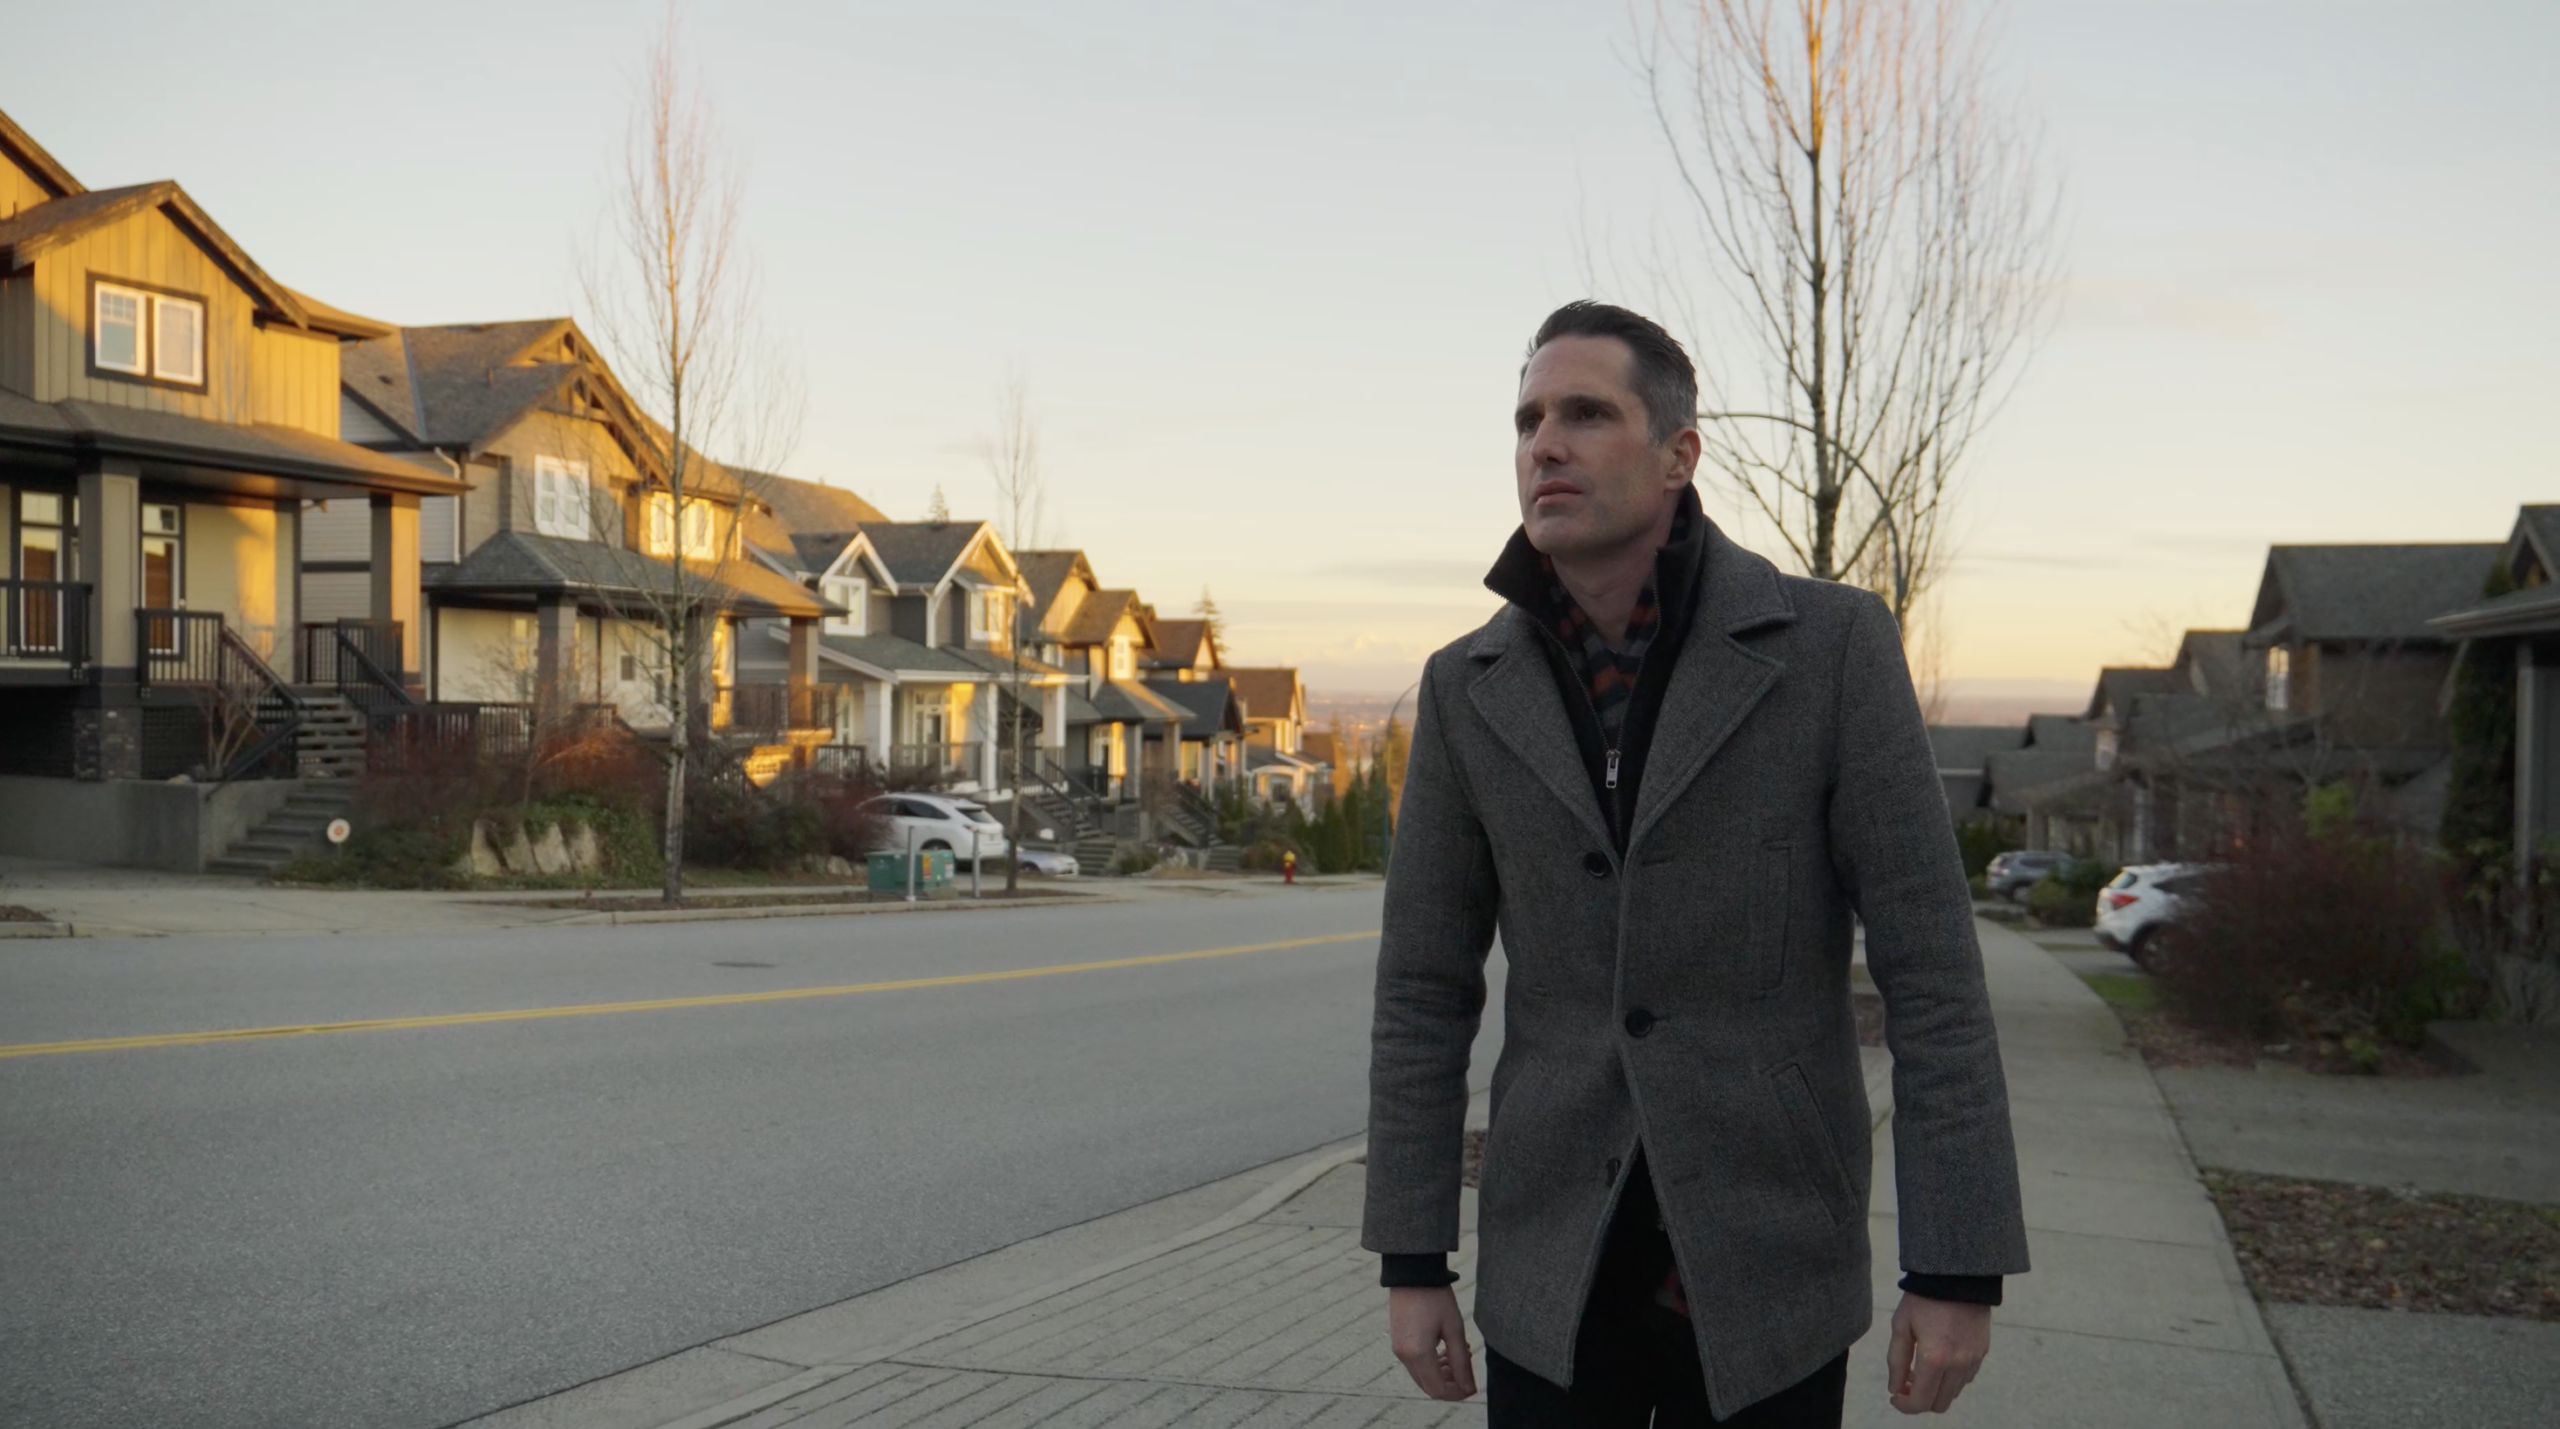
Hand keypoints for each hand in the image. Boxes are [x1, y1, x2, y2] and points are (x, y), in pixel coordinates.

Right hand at [1388, 1286, 1477, 1400]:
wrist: (1412, 1273)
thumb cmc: (1436, 1297)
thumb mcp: (1454, 1329)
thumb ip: (1462, 1362)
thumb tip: (1469, 1388)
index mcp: (1418, 1353)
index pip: (1438, 1390)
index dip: (1457, 1393)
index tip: (1472, 1386)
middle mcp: (1404, 1356)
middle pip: (1429, 1386)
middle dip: (1451, 1383)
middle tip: (1467, 1367)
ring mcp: (1398, 1350)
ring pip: (1422, 1376)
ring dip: (1442, 1373)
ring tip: (1460, 1353)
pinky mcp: (1398, 1342)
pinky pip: (1415, 1364)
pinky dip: (1431, 1364)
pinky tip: (1444, 1349)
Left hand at [1886, 1292, 1989, 1413]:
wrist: (1958, 1275)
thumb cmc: (1923, 1298)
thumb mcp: (1901, 1326)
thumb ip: (1897, 1361)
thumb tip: (1895, 1389)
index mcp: (1934, 1359)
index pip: (1921, 1401)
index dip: (1905, 1406)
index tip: (1895, 1397)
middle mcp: (1958, 1365)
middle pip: (1939, 1403)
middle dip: (1920, 1400)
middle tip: (1907, 1382)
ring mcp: (1973, 1360)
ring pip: (1953, 1393)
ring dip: (1936, 1389)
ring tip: (1921, 1369)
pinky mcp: (1982, 1353)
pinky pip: (1965, 1378)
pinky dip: (1950, 1379)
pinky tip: (1940, 1361)